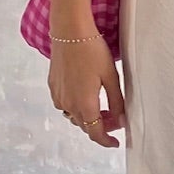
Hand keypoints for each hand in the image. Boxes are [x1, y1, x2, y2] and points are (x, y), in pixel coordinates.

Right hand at [48, 33, 125, 148]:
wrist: (69, 31)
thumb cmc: (92, 50)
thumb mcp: (111, 77)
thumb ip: (117, 102)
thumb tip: (121, 121)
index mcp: (85, 104)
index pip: (96, 133)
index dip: (106, 141)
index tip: (115, 142)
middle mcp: (68, 104)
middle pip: (85, 126)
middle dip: (101, 126)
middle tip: (115, 117)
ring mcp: (58, 96)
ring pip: (74, 116)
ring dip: (88, 117)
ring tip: (102, 106)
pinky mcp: (53, 87)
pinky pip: (65, 105)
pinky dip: (76, 106)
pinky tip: (85, 94)